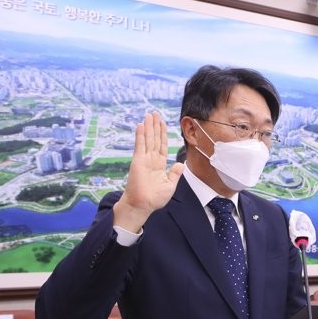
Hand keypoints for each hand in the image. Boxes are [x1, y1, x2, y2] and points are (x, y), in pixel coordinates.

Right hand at [113, 111, 183, 231]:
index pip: (162, 146)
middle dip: (155, 126)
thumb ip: (175, 174)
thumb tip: (180, 164)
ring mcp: (144, 159)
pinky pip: (140, 145)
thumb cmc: (154, 199)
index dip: (162, 134)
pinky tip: (141, 125)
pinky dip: (140, 135)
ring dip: (148, 127)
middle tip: (155, 113)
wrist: (143, 205)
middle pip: (154, 139)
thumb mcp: (170, 185)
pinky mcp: (138, 161)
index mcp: (159, 165)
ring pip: (147, 139)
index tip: (162, 123)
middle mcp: (151, 160)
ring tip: (149, 115)